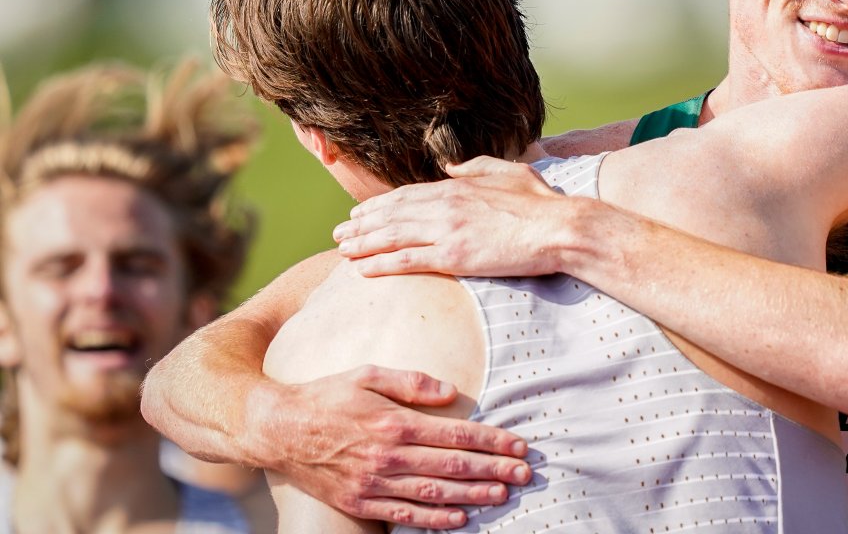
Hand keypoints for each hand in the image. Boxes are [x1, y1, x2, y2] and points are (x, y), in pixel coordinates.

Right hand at [257, 365, 530, 527]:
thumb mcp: (366, 373)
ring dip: (474, 495)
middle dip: (494, 470)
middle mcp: (387, 456)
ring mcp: (373, 483)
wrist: (276, 429)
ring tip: (504, 495)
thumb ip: (410, 381)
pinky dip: (435, 519)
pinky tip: (461, 518)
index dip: (492, 441)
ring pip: (435, 493)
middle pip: (453, 465)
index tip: (519, 445)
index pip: (456, 434)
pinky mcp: (359, 503)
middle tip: (526, 473)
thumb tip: (450, 391)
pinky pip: (404, 515)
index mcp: (393, 421)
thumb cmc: (326, 396)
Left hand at [333, 156, 573, 277]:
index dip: (380, 204)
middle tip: (340, 231)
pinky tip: (363, 268)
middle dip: (362, 223)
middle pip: (392, 214)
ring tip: (341, 249)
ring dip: (363, 243)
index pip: (408, 195)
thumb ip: (477, 167)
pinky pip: (408, 260)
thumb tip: (452, 167)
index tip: (362, 211)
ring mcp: (448, 230)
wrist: (559, 228)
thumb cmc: (542, 202)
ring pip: (392, 236)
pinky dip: (381, 263)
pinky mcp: (455, 256)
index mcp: (458, 187)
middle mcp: (446, 206)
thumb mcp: (510, 171)